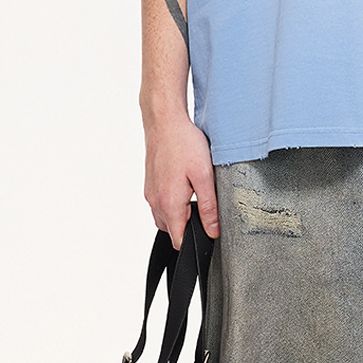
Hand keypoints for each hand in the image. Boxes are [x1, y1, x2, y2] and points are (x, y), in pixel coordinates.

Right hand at [144, 108, 218, 248]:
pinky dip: (172, 203)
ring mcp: (150, 193)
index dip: (194, 241)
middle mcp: (155, 202)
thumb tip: (212, 231)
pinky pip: (160, 204)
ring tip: (194, 194)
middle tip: (204, 206)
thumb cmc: (184, 144)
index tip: (207, 231)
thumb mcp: (204, 176)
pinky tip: (183, 186)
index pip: (179, 240)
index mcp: (169, 204)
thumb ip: (209, 207)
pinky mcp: (149, 185)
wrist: (164, 122)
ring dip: (180, 215)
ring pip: (165, 218)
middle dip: (188, 227)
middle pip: (172, 231)